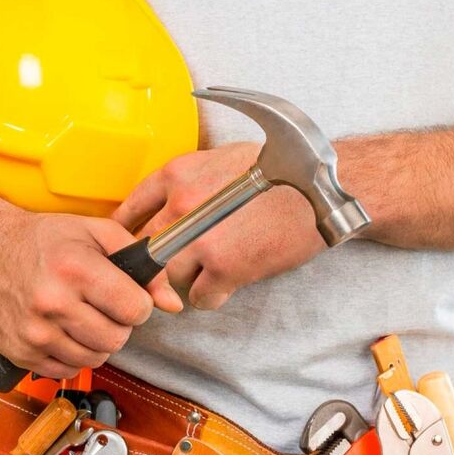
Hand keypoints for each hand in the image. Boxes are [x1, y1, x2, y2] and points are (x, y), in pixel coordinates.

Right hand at [0, 211, 182, 378]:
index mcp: (75, 270)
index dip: (138, 304)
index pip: (135, 310)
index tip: (127, 296)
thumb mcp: (100, 234)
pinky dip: (72, 354)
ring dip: (97, 341)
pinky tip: (62, 330)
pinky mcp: (20, 353)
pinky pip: (68, 370)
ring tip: (82, 316)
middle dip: (119, 324)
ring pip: (95, 359)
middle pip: (118, 339)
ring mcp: (33, 332)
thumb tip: (172, 303)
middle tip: (102, 306)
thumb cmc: (45, 240)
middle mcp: (51, 303)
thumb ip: (144, 267)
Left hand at [112, 143, 325, 309]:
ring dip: (189, 279)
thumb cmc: (284, 172)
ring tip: (213, 271)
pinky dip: (212, 295)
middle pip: (148, 248)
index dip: (132, 232)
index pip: (131, 209)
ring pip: (170, 276)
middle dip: (163, 260)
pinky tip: (228, 284)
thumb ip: (191, 180)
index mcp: (178, 173)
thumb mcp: (226, 158)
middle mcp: (181, 204)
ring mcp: (200, 239)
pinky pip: (200, 296)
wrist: (321, 192)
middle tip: (183, 263)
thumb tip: (171, 205)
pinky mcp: (225, 268)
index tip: (134, 246)